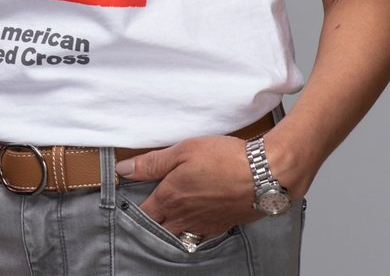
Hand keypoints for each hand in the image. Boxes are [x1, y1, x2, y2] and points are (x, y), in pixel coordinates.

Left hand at [115, 135, 261, 237]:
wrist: (265, 174)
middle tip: (147, 212)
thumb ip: (152, 163)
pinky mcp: (222, 227)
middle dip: (151, 222)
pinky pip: (200, 238)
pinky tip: (192, 225)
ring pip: (179, 236)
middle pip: (159, 229)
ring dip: (170, 230)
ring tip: (167, 219)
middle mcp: (185, 217)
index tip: (129, 201)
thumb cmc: (225, 158)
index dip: (133, 208)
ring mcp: (204, 224)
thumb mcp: (183, 151)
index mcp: (170, 198)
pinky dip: (192, 234)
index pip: (144, 213)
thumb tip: (124, 170)